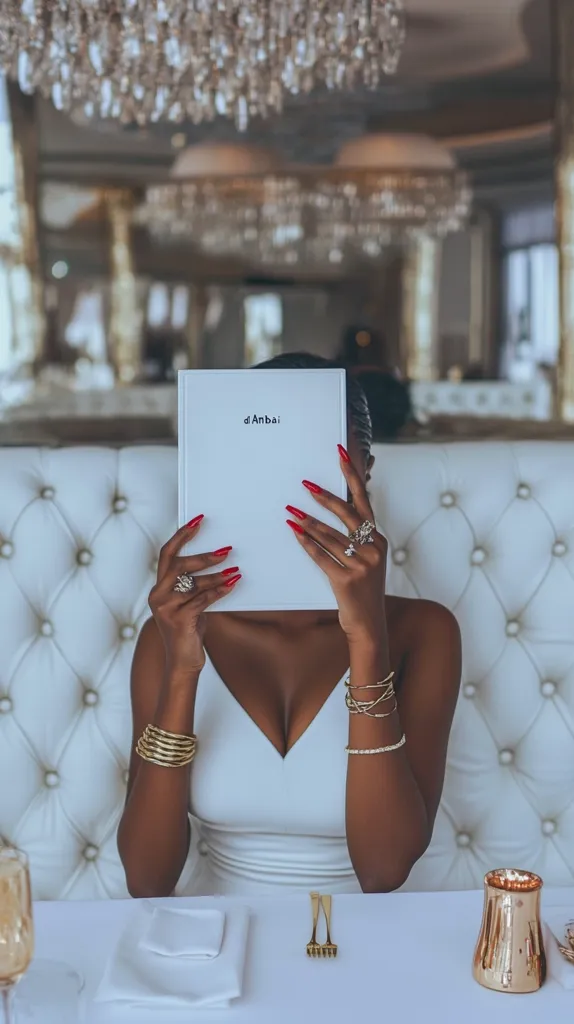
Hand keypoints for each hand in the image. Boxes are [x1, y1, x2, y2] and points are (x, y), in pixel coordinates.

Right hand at [148, 515, 240, 674]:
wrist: (182, 664)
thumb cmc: (189, 631)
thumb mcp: (190, 604)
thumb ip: (195, 586)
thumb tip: (219, 562)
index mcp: (159, 588)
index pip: (167, 554)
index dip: (182, 536)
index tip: (198, 520)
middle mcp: (158, 596)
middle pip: (178, 565)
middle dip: (203, 556)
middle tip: (226, 551)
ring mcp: (165, 609)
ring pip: (193, 584)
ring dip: (216, 576)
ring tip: (235, 571)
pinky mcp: (178, 621)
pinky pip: (201, 600)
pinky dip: (218, 592)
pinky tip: (231, 585)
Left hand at [286, 446, 386, 643]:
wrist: (369, 623)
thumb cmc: (362, 589)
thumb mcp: (367, 560)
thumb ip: (357, 537)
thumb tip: (338, 507)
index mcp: (379, 541)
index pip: (364, 502)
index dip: (353, 477)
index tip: (341, 455)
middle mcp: (374, 549)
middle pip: (347, 515)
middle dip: (324, 497)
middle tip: (305, 484)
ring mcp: (362, 565)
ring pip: (330, 536)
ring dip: (308, 523)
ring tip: (290, 512)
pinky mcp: (347, 581)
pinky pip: (322, 557)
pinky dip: (307, 544)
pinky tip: (295, 534)